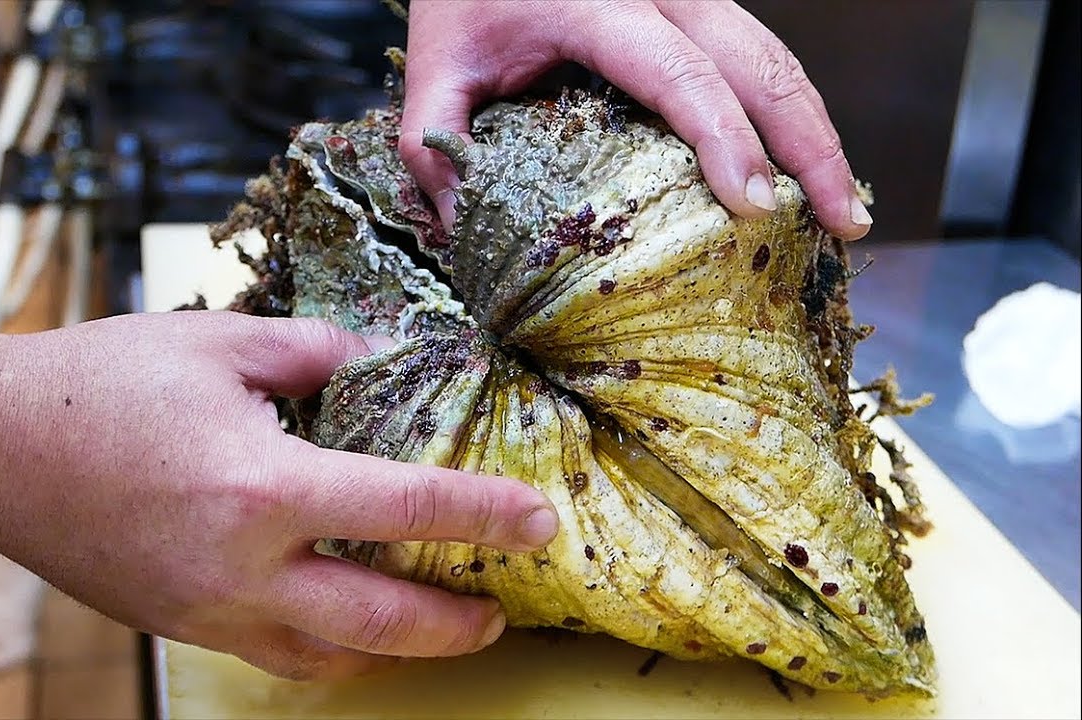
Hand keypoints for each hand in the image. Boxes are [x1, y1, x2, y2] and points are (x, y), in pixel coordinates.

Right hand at [0, 312, 559, 679]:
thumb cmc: (96, 385)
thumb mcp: (218, 343)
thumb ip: (315, 351)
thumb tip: (379, 358)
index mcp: (262, 487)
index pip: (405, 507)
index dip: (484, 513)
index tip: (538, 520)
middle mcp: (242, 569)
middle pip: (382, 623)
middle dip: (457, 626)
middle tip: (501, 608)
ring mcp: (208, 610)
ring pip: (331, 659)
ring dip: (397, 649)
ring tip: (438, 622)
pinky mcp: (181, 625)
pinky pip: (275, 654)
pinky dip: (328, 648)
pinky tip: (345, 617)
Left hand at [400, 0, 871, 239]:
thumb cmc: (467, 1)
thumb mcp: (436, 68)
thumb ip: (433, 146)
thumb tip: (463, 231)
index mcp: (594, 4)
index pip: (678, 72)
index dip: (723, 138)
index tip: (752, 205)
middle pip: (759, 61)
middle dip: (811, 142)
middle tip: (845, 222)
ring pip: (775, 54)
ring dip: (817, 127)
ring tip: (843, 205)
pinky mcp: (698, 7)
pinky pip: (759, 54)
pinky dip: (792, 110)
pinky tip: (804, 165)